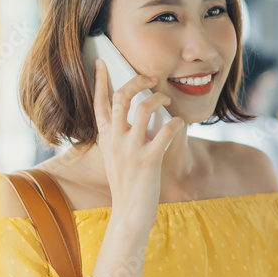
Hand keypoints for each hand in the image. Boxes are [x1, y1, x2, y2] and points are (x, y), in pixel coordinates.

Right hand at [93, 59, 184, 229]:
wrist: (129, 214)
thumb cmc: (126, 184)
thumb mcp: (113, 156)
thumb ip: (117, 135)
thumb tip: (130, 114)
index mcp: (105, 138)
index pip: (99, 102)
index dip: (100, 80)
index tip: (102, 62)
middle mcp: (115, 140)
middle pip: (122, 96)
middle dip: (137, 80)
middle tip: (151, 77)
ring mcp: (131, 150)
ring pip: (145, 107)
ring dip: (161, 98)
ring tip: (168, 100)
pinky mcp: (149, 160)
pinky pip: (166, 131)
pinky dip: (176, 123)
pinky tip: (178, 124)